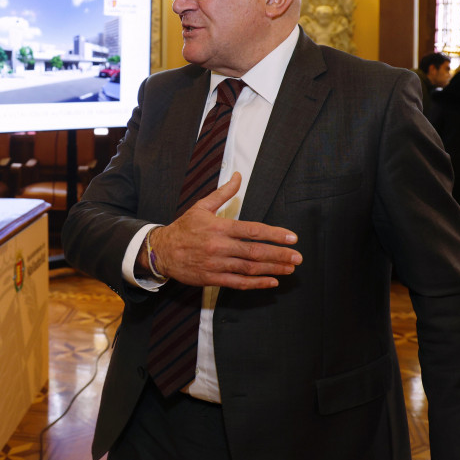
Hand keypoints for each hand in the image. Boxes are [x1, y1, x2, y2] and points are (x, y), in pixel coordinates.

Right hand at [147, 172, 300, 289]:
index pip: (252, 230)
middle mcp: (219, 246)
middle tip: (297, 257)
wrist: (161, 251)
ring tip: (290, 269)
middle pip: (255, 251)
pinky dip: (256, 283)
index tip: (292, 238)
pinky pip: (238, 283)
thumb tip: (238, 175)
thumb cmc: (183, 228)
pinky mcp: (212, 278)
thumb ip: (223, 193)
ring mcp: (216, 264)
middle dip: (279, 255)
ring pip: (250, 268)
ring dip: (272, 269)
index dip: (274, 234)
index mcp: (219, 227)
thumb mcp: (201, 207)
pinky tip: (271, 281)